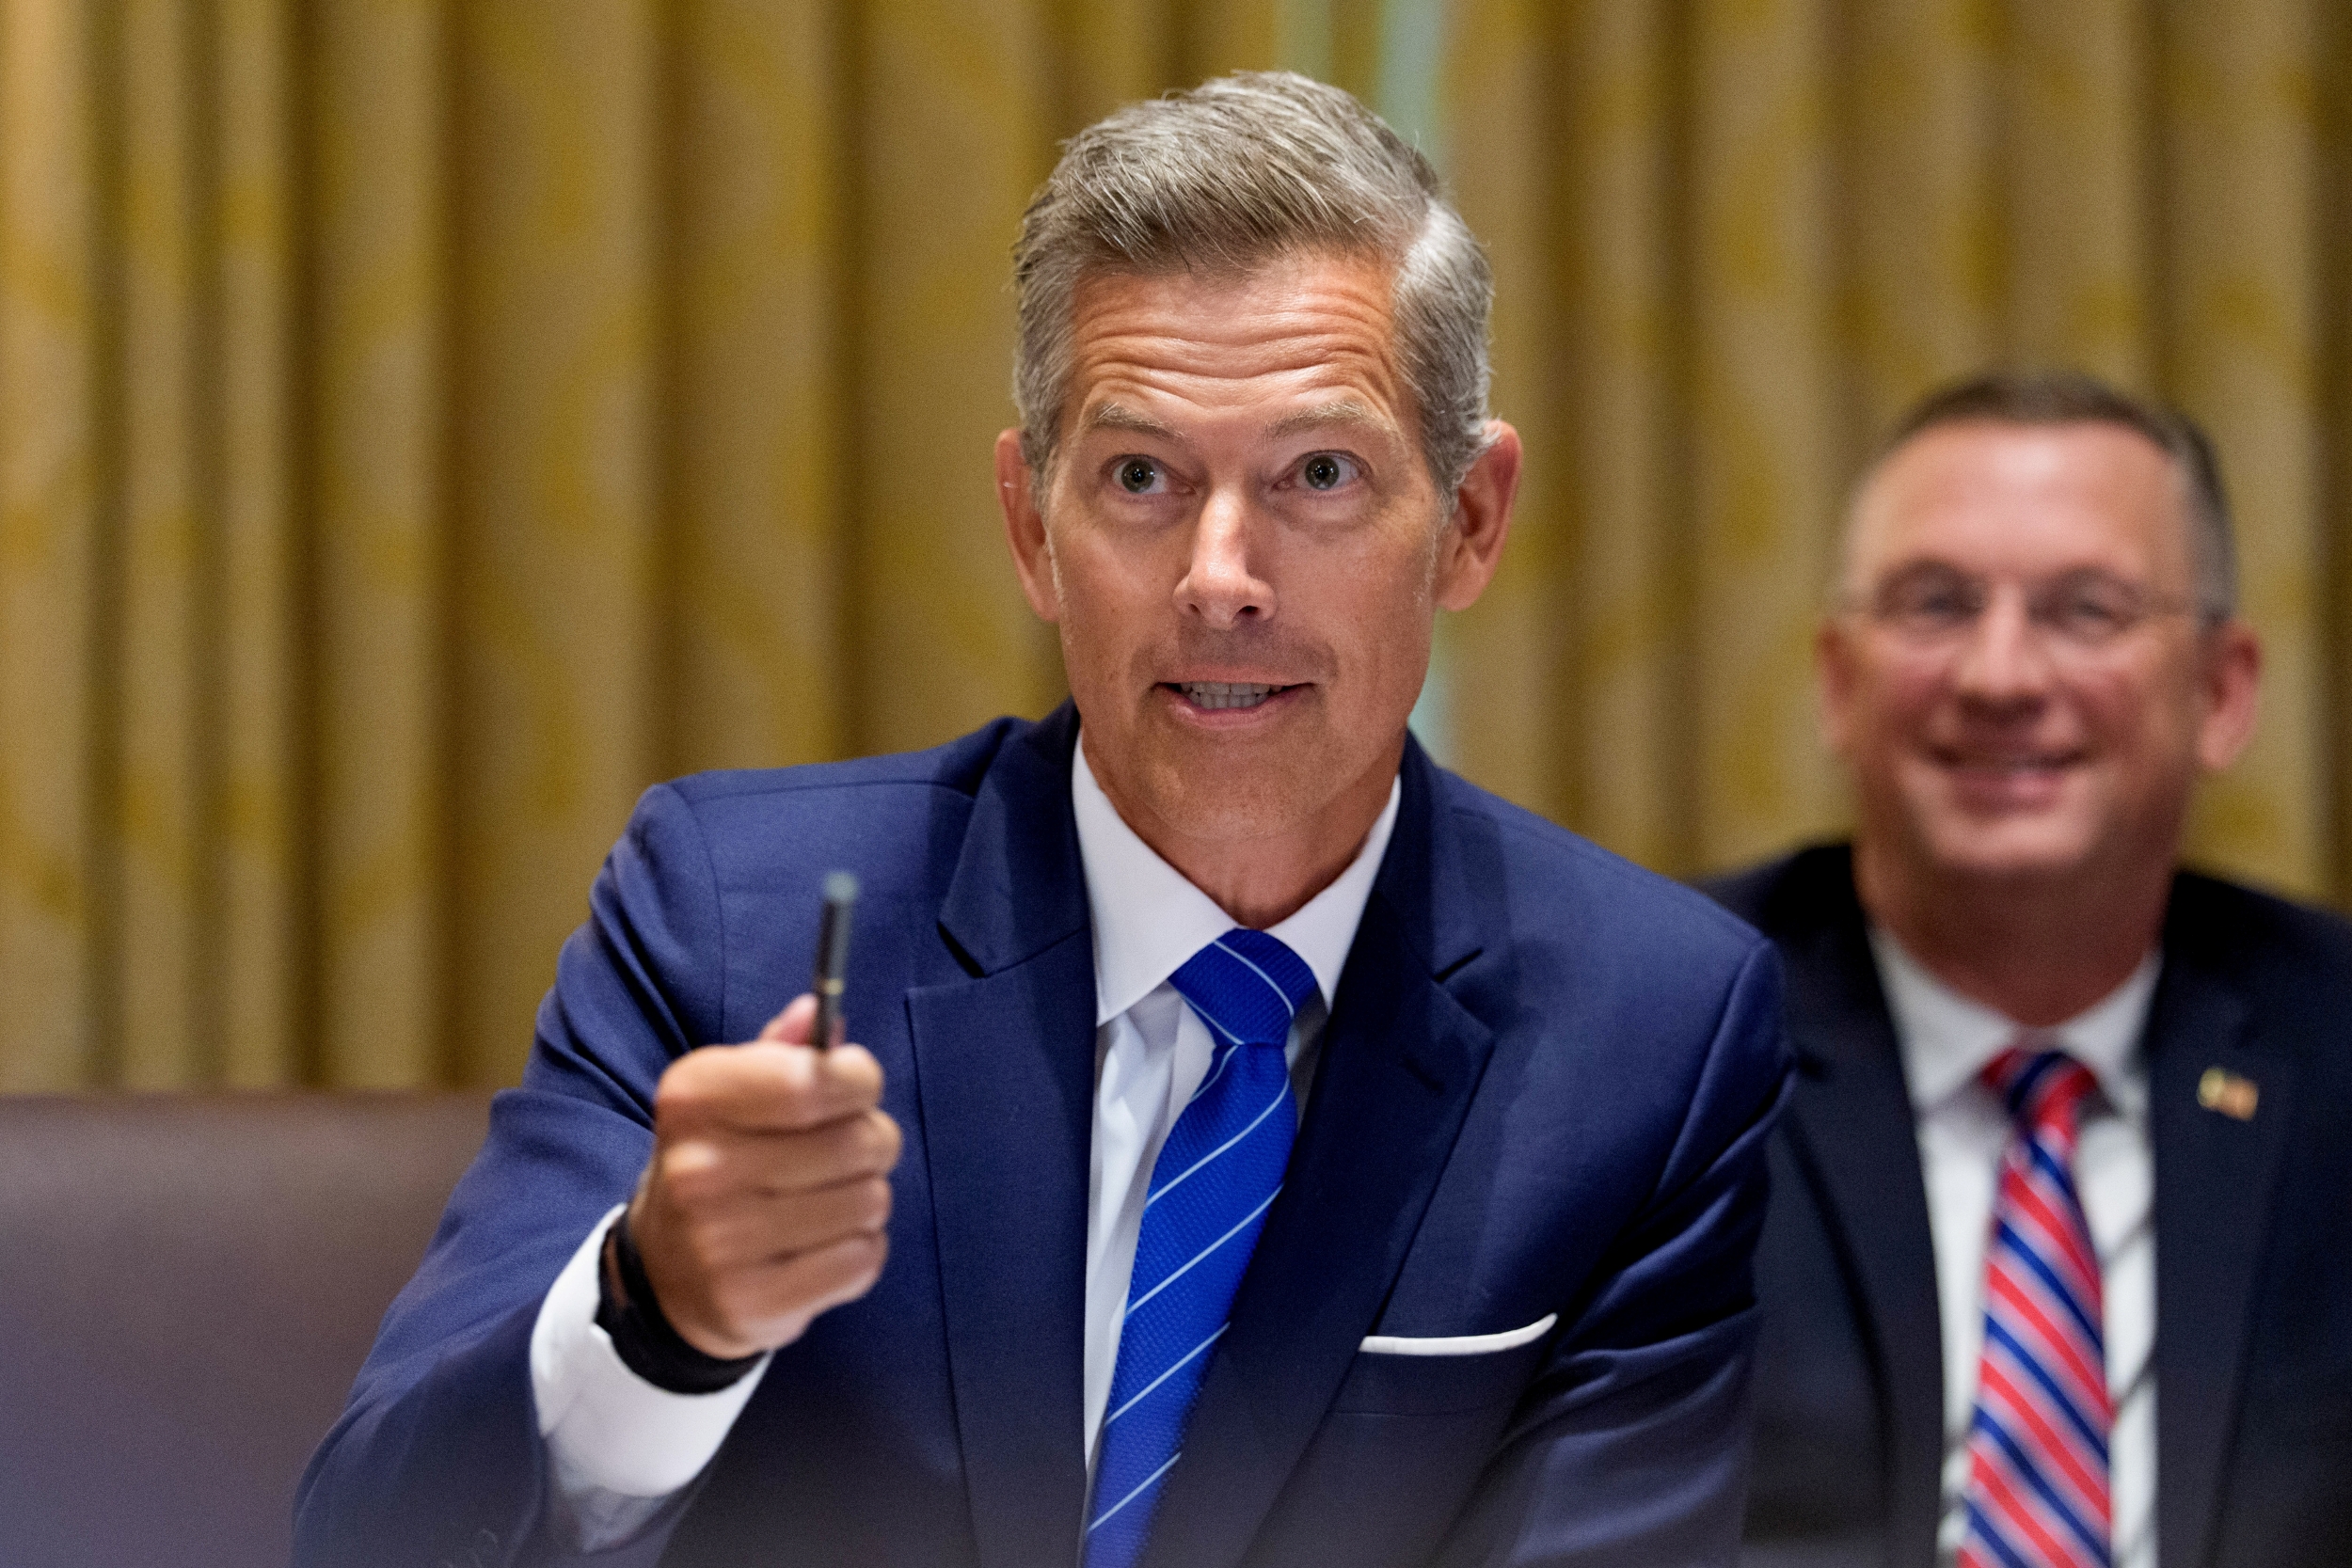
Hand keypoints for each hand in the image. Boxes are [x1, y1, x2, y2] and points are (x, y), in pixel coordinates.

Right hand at [626, 995, 901, 1358]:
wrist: (666, 1274)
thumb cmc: (719, 1162)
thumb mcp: (732, 1095)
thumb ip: (783, 1052)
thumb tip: (821, 1011)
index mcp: (692, 1099)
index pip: (812, 1080)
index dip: (858, 1079)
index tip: (857, 1086)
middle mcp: (698, 1170)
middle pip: (857, 1141)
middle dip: (873, 1140)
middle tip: (849, 1151)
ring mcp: (721, 1244)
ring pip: (869, 1201)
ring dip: (867, 1197)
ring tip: (830, 1199)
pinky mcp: (752, 1303)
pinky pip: (862, 1259)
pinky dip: (861, 1250)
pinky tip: (824, 1245)